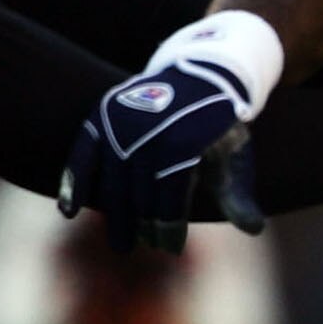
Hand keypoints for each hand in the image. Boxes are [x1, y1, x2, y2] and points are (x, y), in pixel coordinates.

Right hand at [60, 60, 264, 252]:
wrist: (201, 75)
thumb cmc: (219, 126)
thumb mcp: (235, 156)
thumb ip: (239, 193)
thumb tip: (254, 230)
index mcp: (184, 140)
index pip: (169, 196)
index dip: (169, 226)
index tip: (170, 248)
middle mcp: (148, 129)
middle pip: (139, 192)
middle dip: (142, 224)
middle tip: (143, 248)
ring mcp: (122, 120)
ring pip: (113, 179)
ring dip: (115, 214)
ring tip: (122, 243)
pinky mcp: (103, 114)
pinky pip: (83, 151)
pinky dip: (74, 180)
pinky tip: (69, 211)